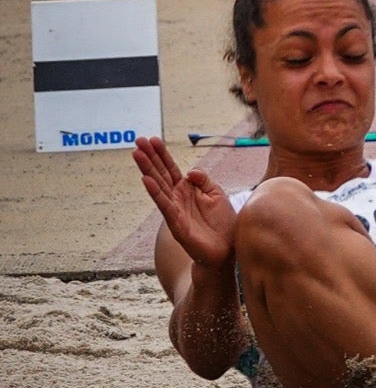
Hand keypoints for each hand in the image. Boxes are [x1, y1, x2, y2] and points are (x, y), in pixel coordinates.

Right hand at [133, 136, 236, 269]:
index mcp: (186, 189)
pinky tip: (145, 179)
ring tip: (136, 154)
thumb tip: (189, 171)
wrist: (227, 249)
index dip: (162, 154)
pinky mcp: (176, 223)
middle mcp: (177, 197)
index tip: (152, 138)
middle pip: (161, 173)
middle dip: (149, 157)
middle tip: (137, 140)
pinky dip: (155, 192)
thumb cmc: (222, 222)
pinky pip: (164, 205)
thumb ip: (203, 180)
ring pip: (158, 186)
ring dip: (147, 169)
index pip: (171, 167)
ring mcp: (174, 210)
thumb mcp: (216, 194)